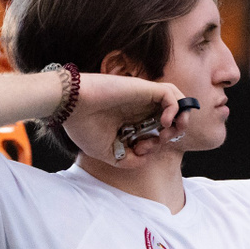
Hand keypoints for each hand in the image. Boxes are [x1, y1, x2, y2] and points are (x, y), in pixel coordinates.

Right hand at [68, 73, 189, 161]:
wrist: (69, 106)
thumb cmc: (82, 127)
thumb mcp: (107, 152)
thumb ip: (127, 159)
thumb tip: (146, 158)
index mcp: (131, 121)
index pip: (157, 130)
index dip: (156, 144)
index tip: (140, 150)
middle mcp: (140, 108)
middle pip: (172, 116)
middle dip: (175, 131)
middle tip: (161, 140)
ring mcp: (143, 98)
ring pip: (177, 102)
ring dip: (180, 118)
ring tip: (168, 131)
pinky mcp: (143, 89)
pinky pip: (171, 94)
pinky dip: (174, 108)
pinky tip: (162, 123)